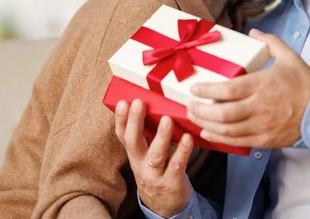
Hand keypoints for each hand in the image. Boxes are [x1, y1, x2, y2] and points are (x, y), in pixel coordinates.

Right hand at [114, 99, 192, 217]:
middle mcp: (141, 165)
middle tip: (138, 103)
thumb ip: (148, 137)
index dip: (121, 120)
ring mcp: (155, 175)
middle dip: (134, 122)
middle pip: (134, 142)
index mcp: (135, 156)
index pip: (123, 136)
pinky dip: (183, 151)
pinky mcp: (171, 183)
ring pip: (156, 154)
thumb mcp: (147, 157)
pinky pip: (177, 165)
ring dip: (161, 136)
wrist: (165, 208)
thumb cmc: (158, 173)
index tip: (123, 102)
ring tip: (167, 119)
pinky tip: (189, 138)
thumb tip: (154, 106)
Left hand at [187, 29, 309, 147]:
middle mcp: (260, 106)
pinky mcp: (265, 139)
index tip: (194, 89)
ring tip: (193, 118)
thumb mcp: (290, 57)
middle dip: (201, 110)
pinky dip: (220, 139)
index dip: (208, 91)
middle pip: (224, 113)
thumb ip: (270, 42)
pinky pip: (238, 141)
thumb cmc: (305, 84)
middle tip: (188, 105)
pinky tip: (208, 133)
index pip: (230, 90)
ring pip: (228, 130)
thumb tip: (253, 32)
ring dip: (206, 124)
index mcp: (263, 84)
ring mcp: (262, 125)